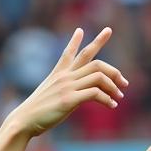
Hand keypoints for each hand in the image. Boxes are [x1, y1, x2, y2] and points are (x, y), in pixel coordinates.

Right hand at [6, 28, 126, 137]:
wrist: (25, 120)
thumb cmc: (38, 112)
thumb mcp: (52, 95)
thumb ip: (66, 90)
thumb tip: (78, 95)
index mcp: (59, 73)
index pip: (73, 51)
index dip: (88, 41)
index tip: (104, 31)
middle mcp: (64, 76)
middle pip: (94, 61)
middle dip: (113, 70)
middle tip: (125, 82)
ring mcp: (67, 86)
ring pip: (98, 75)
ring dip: (113, 86)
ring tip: (120, 96)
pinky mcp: (69, 99)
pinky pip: (95, 93)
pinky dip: (107, 99)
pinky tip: (112, 105)